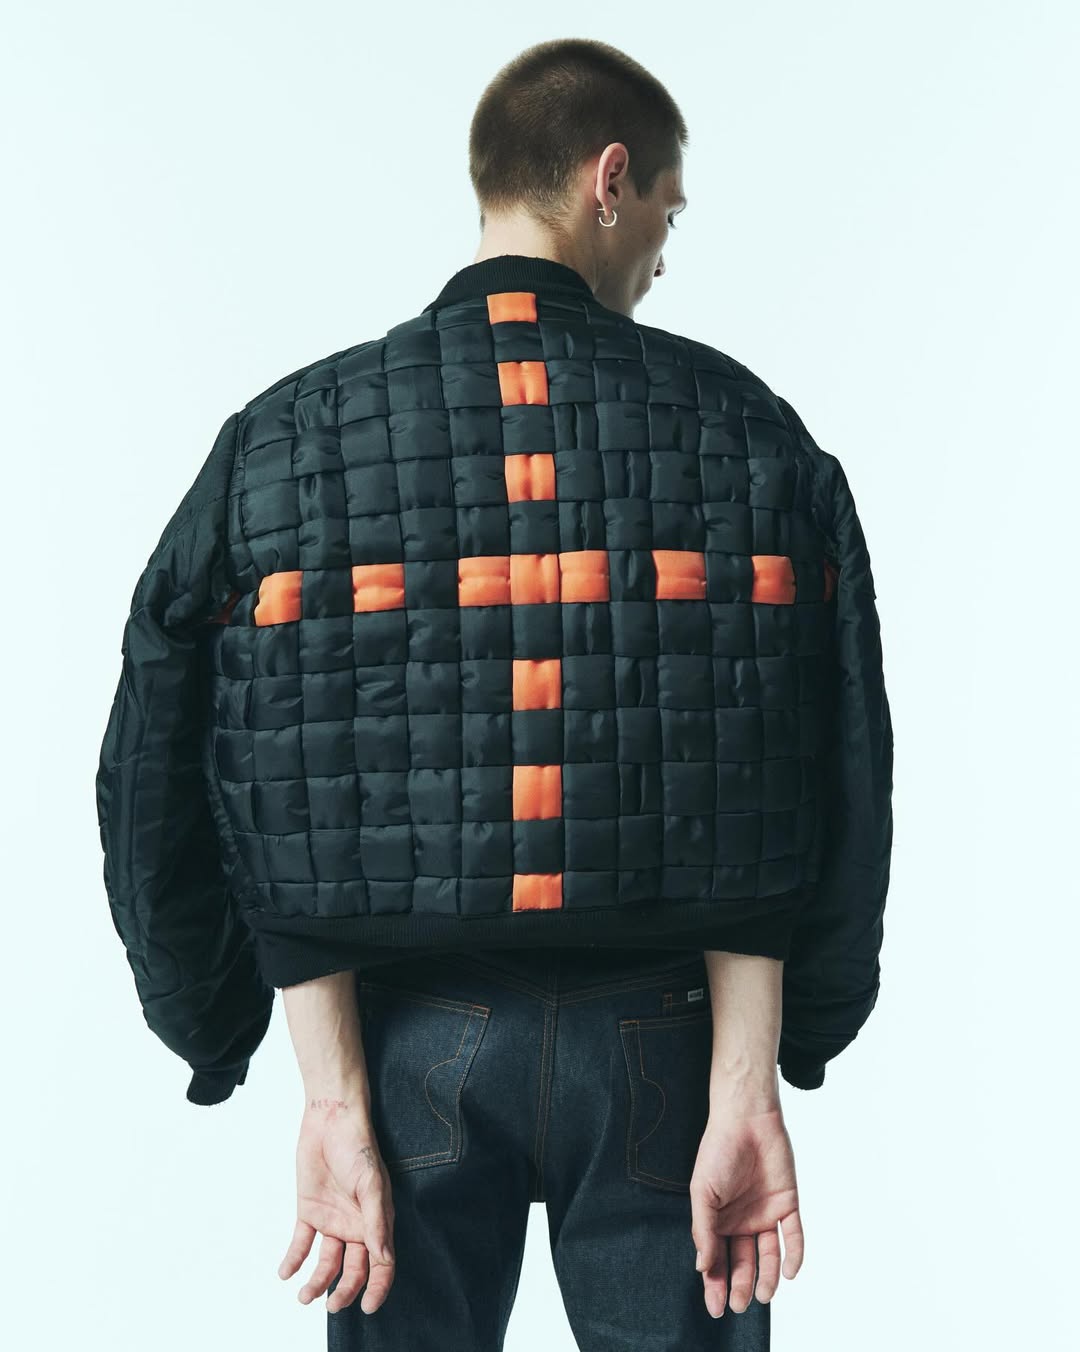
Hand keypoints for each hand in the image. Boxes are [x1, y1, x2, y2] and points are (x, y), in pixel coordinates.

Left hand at [277, 1097, 395, 1314]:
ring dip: (316, 1282)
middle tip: (330, 1306)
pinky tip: (285, 1273)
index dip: (378, 1288)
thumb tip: (384, 1258)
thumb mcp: (372, 1183)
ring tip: (303, 1296)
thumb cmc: (359, 1147)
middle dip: (343, 1292)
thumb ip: (377, 1221)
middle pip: (353, 1270)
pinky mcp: (309, 1212)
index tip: (367, 1308)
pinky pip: (301, 1243)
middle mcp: (356, 1226)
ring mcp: (332, 1220)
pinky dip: (293, 1260)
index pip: (382, 1264)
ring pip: (326, 1263)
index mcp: (377, 1221)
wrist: (330, 1120)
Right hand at [690, 1103, 803, 1317]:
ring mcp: (765, 1214)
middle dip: (740, 1285)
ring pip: (769, 1255)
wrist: (746, 1119)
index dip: (715, 1284)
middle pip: (742, 1262)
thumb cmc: (718, 1151)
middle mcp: (741, 1222)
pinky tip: (790, 1273)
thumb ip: (703, 1230)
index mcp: (718, 1220)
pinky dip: (794, 1255)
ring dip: (768, 1277)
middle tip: (738, 1305)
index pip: (716, 1260)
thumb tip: (702, 1267)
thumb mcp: (702, 1192)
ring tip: (764, 1295)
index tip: (716, 1308)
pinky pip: (793, 1236)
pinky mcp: (788, 1204)